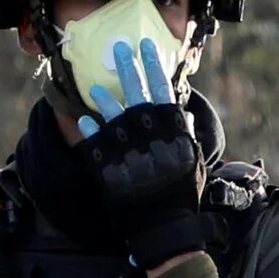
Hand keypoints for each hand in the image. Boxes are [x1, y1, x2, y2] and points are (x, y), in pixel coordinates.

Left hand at [73, 40, 205, 269]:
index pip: (163, 92)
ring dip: (104, 98)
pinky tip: (84, 116)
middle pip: (137, 94)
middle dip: (127, 68)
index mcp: (174, 135)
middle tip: (118, 49)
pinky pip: (95, 142)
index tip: (145, 47)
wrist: (164, 230)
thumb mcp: (193, 164)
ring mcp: (129, 153)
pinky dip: (90, 128)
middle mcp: (151, 138)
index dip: (154, 67)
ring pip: (113, 115)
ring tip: (95, 85)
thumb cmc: (182, 197)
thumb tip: (182, 112)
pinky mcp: (109, 169)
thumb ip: (186, 135)